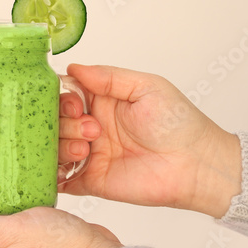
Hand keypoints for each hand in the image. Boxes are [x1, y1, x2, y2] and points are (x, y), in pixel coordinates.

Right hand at [58, 64, 241, 217]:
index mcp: (101, 101)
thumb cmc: (177, 122)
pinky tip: (62, 168)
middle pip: (55, 121)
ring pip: (54, 148)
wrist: (194, 164)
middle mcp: (90, 127)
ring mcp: (89, 154)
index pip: (65, 95)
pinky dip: (52, 174)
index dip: (63, 99)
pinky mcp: (90, 180)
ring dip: (62, 146)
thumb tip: (73, 67)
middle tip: (92, 130)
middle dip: (65, 124)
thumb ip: (108, 77)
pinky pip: (60, 179)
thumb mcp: (145, 87)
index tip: (76, 106)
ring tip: (86, 149)